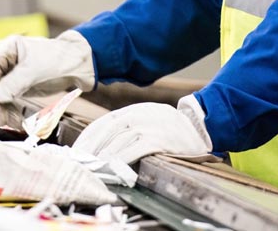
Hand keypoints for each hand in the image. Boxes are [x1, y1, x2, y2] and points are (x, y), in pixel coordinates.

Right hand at [0, 31, 94, 124]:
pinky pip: (10, 100)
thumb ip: (13, 83)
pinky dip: (12, 111)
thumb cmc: (59, 60)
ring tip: (9, 123)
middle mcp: (8, 61)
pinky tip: (16, 121)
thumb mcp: (34, 71)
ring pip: (1, 95)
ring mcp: (13, 74)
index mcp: (9, 49)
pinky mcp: (20, 86)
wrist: (80, 65)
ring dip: (4, 110)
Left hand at [72, 95, 211, 163]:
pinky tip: (112, 167)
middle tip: (80, 161)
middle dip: (91, 146)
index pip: (105, 122)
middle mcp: (139, 115)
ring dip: (103, 155)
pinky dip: (121, 158)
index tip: (77, 149)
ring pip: (119, 140)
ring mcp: (149, 126)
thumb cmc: (173, 128)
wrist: (200, 128)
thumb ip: (130, 126)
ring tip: (93, 167)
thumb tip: (106, 144)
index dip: (89, 135)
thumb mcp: (149, 119)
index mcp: (134, 110)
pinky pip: (135, 149)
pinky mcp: (158, 139)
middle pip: (108, 129)